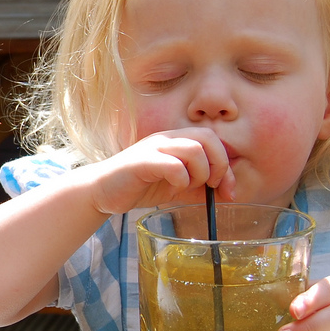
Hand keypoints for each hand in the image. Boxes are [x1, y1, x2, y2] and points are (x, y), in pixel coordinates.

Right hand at [88, 128, 233, 215]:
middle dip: (219, 165)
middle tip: (212, 186)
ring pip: (194, 149)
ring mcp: (154, 148)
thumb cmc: (138, 186)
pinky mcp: (141, 162)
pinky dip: (181, 178)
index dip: (226, 165)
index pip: (213, 140)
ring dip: (200, 173)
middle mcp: (166, 139)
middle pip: (208, 137)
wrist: (102, 191)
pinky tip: (174, 187)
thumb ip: (199, 186)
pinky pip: (173, 165)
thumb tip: (227, 193)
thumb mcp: (176, 186)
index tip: (227, 191)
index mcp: (176, 141)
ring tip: (188, 186)